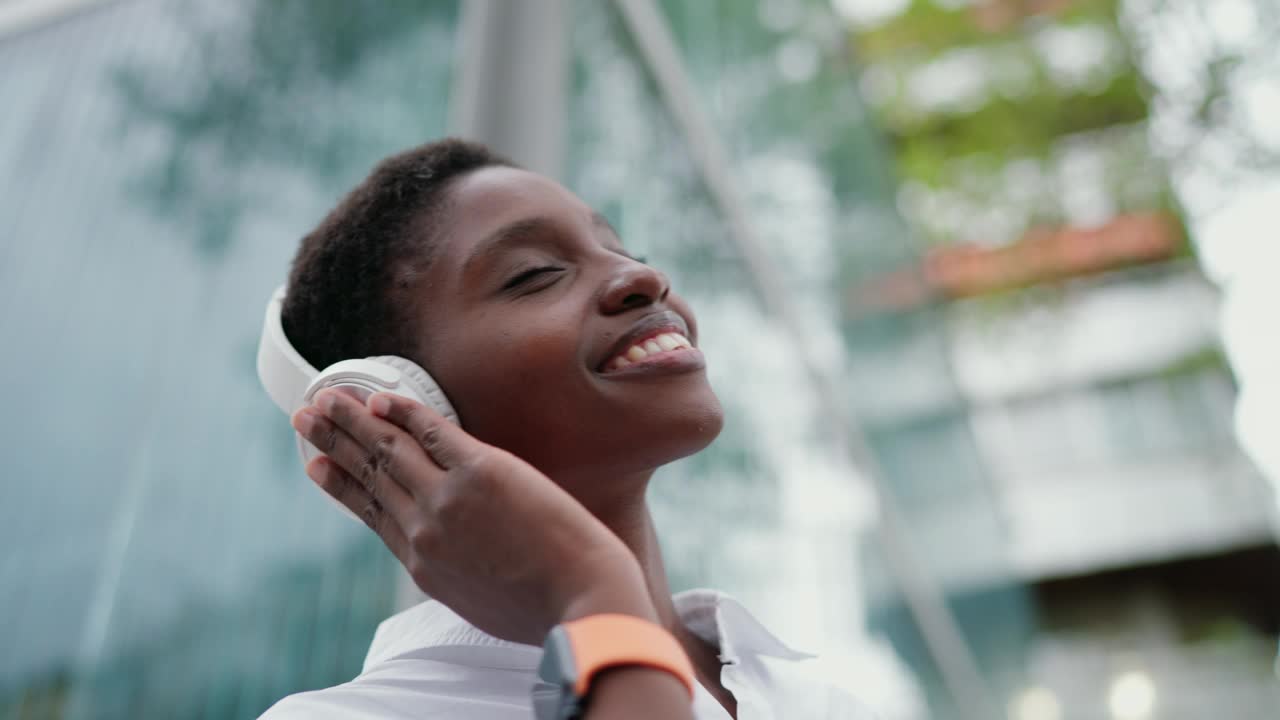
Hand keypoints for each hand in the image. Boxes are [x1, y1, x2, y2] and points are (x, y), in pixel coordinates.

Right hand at [291, 389, 656, 644]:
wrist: (580, 603)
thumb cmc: (544, 607)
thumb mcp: (479, 601)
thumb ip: (455, 573)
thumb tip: (454, 558)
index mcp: (423, 563)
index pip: (371, 513)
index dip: (341, 485)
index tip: (316, 466)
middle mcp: (423, 529)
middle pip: (369, 474)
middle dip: (333, 441)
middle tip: (304, 414)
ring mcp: (448, 499)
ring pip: (388, 449)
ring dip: (354, 418)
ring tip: (327, 396)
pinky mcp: (482, 472)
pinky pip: (432, 431)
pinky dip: (403, 411)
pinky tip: (381, 396)